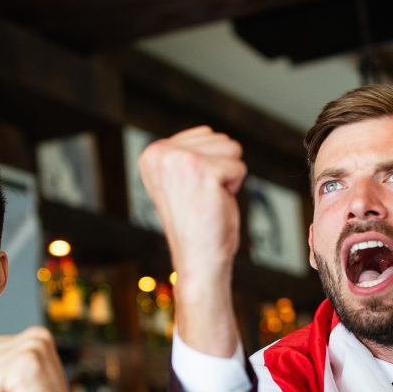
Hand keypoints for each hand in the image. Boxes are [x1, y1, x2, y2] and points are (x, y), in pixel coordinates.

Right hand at [138, 126, 246, 355]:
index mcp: (152, 153)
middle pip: (220, 138)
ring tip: (210, 200)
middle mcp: (161, 152)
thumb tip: (208, 132)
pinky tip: (217, 204)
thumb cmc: (197, 224)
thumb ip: (189, 153)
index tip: (194, 191)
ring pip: (232, 148)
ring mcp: (181, 160)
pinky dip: (235, 188)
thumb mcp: (183, 180)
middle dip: (222, 169)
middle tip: (204, 198)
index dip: (211, 165)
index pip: (204, 134)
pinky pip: (239, 167)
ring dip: (229, 177)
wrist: (199, 259)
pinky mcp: (203, 172)